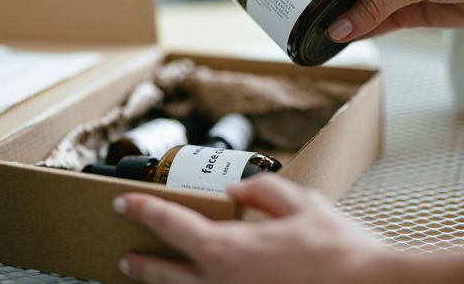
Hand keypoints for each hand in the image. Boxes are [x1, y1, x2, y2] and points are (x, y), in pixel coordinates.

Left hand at [113, 174, 398, 283]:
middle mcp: (223, 283)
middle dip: (142, 262)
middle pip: (167, 273)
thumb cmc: (339, 253)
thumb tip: (238, 189)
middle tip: (124, 255)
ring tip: (148, 277)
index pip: (172, 224)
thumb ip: (264, 191)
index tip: (124, 203)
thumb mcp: (303, 204)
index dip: (144, 210)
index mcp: (230, 249)